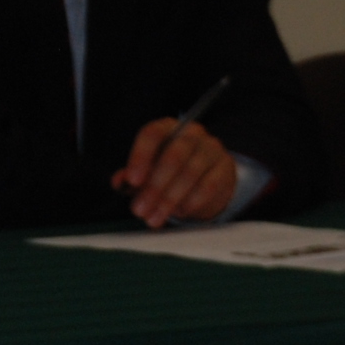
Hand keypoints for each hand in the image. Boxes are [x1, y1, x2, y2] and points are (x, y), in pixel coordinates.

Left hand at [111, 118, 239, 226]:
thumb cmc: (172, 168)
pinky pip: (208, 186)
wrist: (209, 174)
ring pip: (190, 174)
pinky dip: (191, 202)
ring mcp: (211, 149)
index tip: (133, 182)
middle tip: (140, 210)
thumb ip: (132, 174)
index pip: (152, 134)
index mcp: (167, 127)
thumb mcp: (149, 168)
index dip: (140, 157)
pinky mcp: (225, 167)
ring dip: (169, 200)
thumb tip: (119, 181)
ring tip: (154, 217)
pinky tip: (179, 213)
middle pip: (173, 156)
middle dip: (154, 187)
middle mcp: (191, 133)